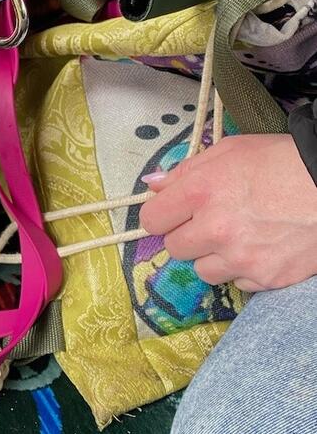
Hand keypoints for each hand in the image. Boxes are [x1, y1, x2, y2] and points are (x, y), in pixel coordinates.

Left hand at [139, 134, 316, 291]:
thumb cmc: (282, 161)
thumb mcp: (229, 151)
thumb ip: (185, 170)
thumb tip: (152, 185)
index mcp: (200, 191)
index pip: (152, 219)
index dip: (161, 215)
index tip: (171, 213)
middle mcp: (215, 229)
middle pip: (174, 248)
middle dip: (187, 235)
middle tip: (209, 222)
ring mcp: (240, 258)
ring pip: (202, 271)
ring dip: (213, 257)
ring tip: (237, 236)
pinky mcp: (265, 279)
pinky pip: (237, 283)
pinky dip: (243, 270)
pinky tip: (259, 248)